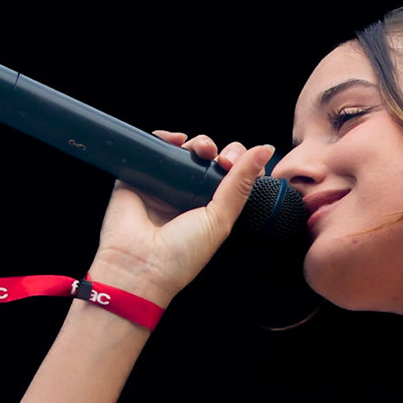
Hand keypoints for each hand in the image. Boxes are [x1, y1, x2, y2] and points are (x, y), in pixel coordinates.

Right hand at [91, 130, 274, 301]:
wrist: (139, 265)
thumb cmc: (181, 254)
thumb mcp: (220, 219)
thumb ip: (240, 184)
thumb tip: (265, 150)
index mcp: (211, 207)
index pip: (231, 175)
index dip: (239, 163)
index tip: (238, 166)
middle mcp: (188, 194)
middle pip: (209, 159)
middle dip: (219, 151)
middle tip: (220, 159)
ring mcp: (163, 184)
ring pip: (184, 151)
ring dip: (197, 143)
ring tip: (200, 150)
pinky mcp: (137, 176)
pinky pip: (153, 148)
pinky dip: (165, 137)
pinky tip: (175, 140)